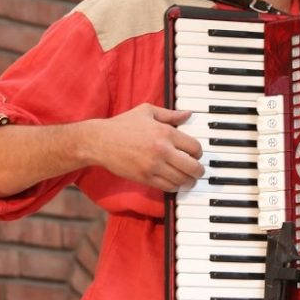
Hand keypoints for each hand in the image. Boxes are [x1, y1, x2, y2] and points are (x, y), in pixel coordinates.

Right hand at [88, 103, 203, 191]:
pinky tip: (176, 183)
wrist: (100, 141)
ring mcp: (154, 166)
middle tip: (198, 171)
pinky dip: (176, 187)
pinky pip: (168, 187)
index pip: (195, 147)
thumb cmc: (122, 125)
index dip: (199, 153)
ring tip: (189, 179)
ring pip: (182, 179)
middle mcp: (163, 150)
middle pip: (193, 166)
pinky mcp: (145, 178)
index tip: (196, 154)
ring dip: (189, 181)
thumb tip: (188, 114)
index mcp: (166, 132)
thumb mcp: (147, 111)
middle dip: (199, 171)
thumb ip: (170, 114)